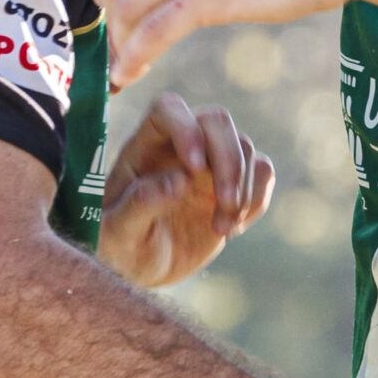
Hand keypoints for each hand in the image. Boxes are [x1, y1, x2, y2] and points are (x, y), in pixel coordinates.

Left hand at [95, 91, 273, 287]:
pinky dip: (257, 198)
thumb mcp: (115, 235)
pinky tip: (232, 228)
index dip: (186, 129)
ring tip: (221, 230)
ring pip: (243, 146)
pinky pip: (262, 170)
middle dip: (228, 160)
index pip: (168, 109)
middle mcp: (179, 145)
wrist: (141, 267)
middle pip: (216, 121)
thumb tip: (179, 180)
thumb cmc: (118, 247)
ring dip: (242, 189)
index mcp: (143, 146)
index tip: (195, 169)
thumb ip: (138, 205)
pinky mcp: (233, 182)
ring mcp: (209, 162)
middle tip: (225, 203)